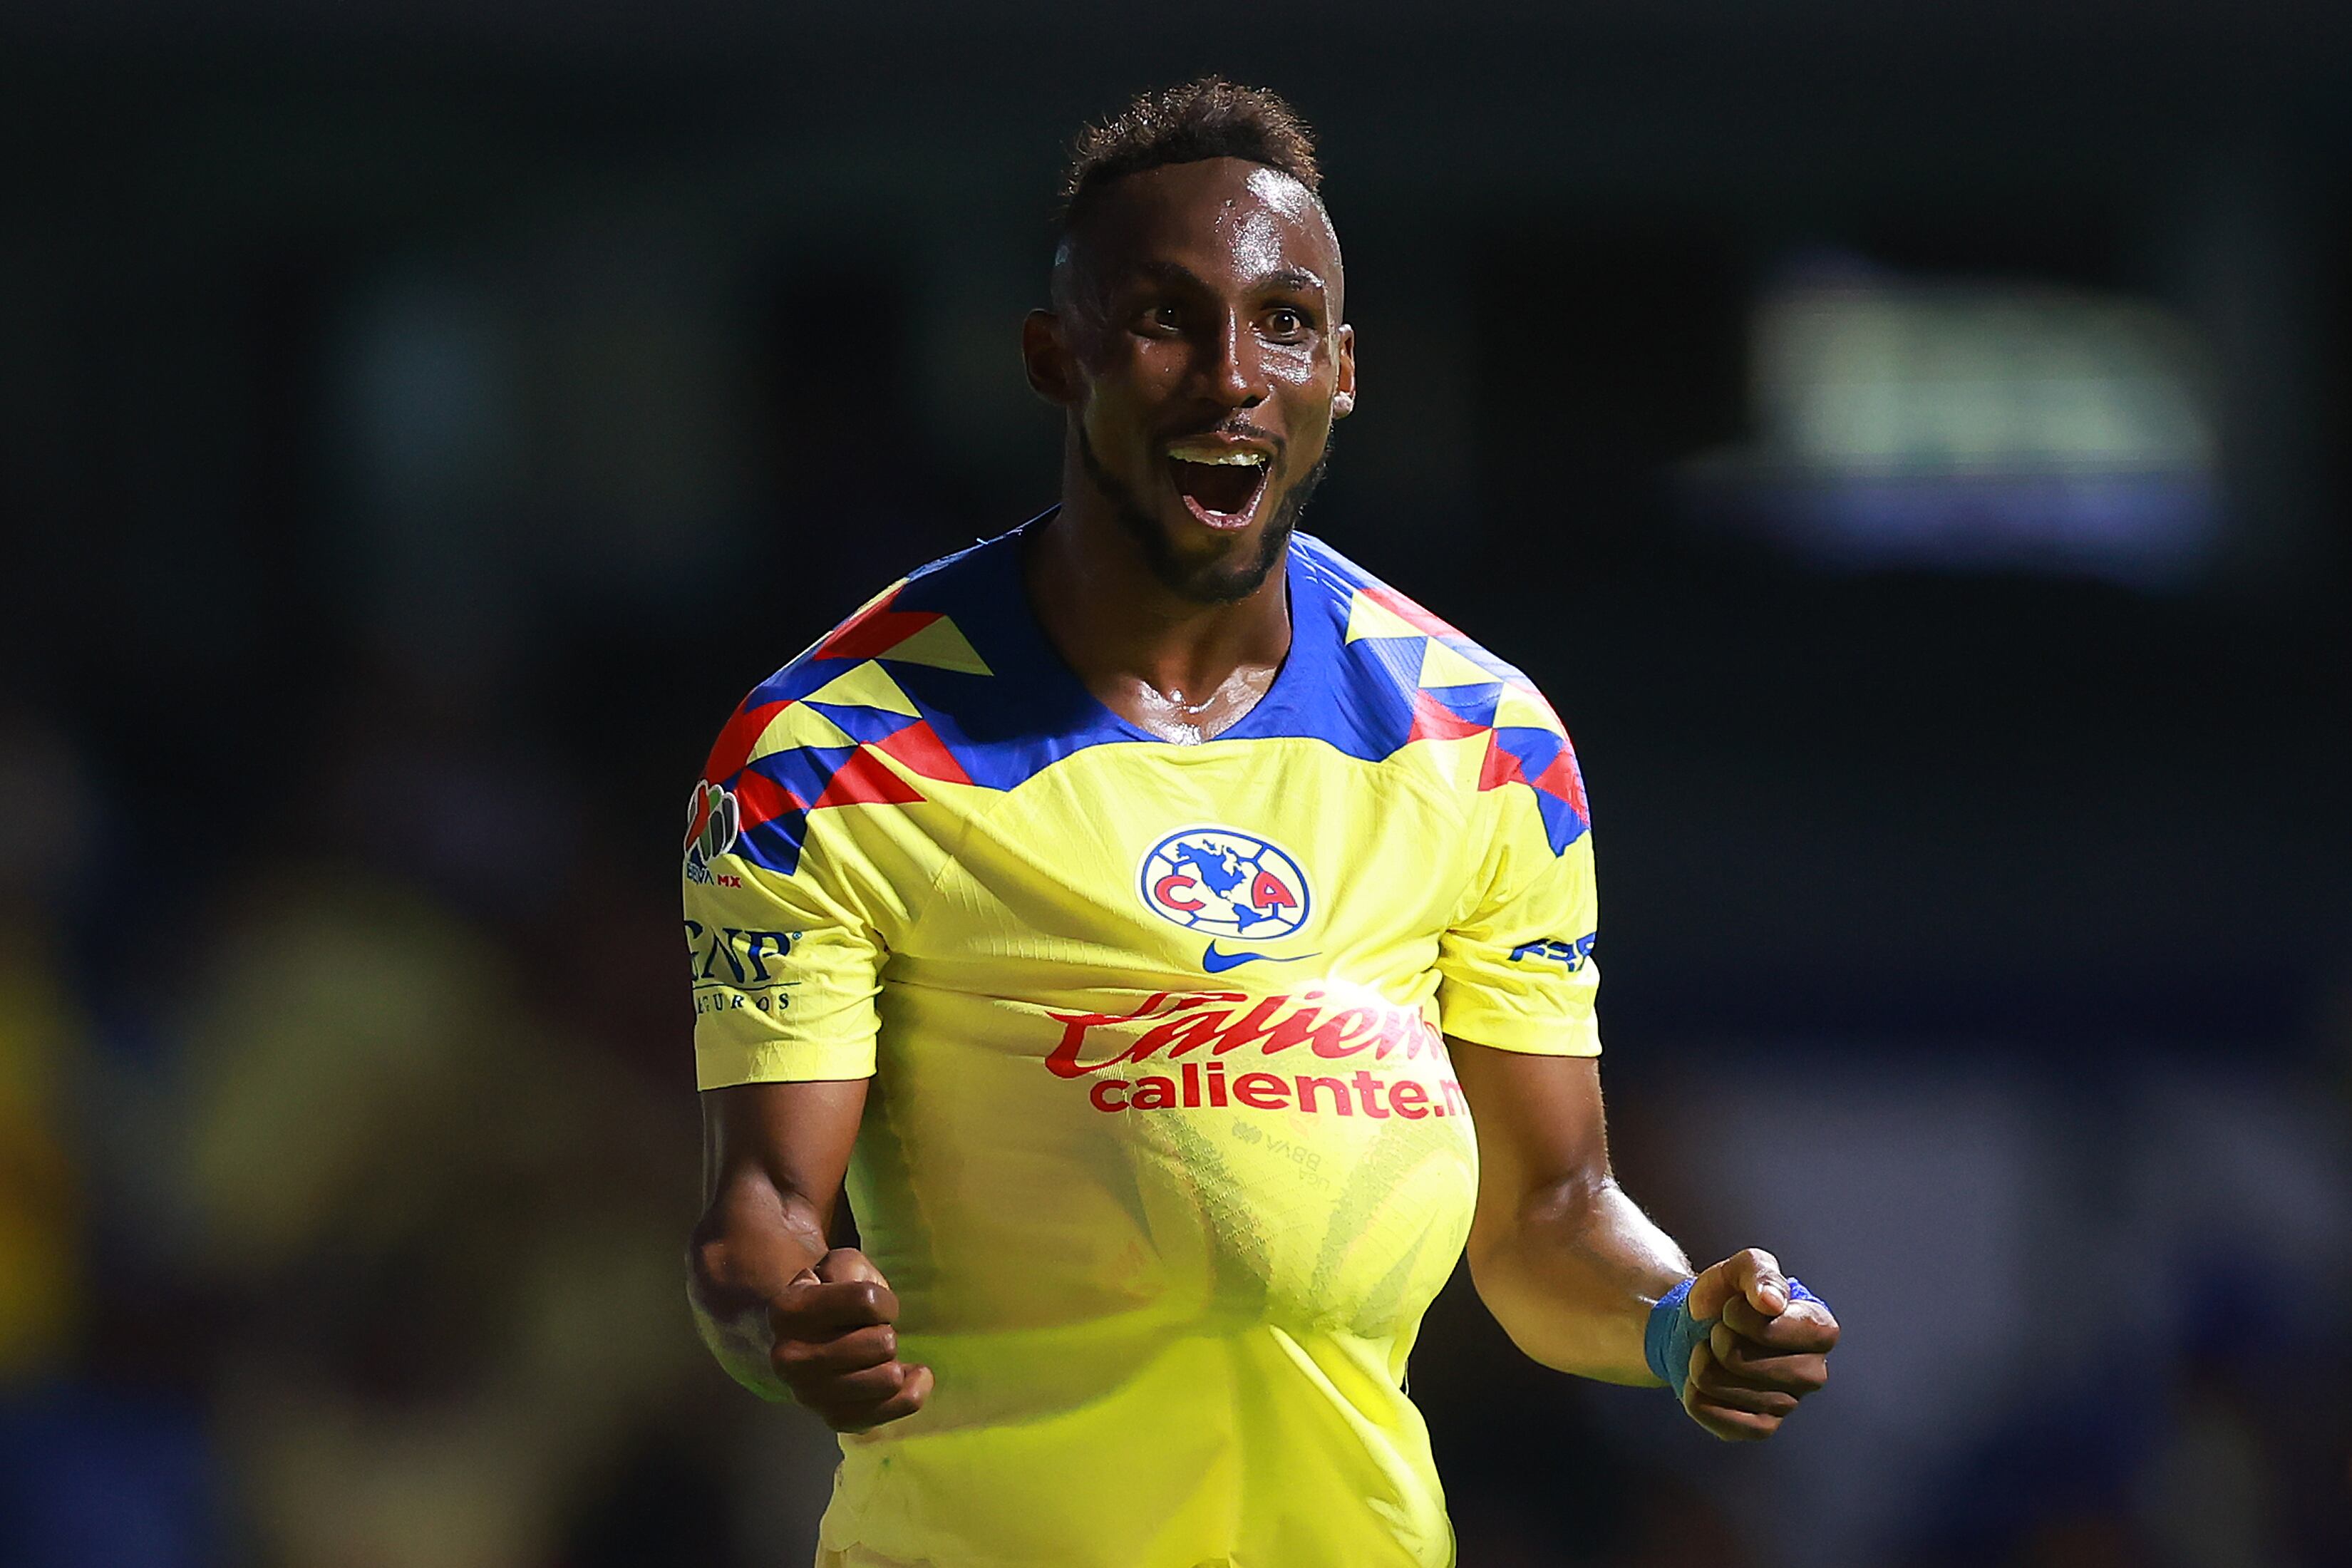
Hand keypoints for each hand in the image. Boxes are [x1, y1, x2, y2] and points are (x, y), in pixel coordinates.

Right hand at [769, 1247, 934, 1431]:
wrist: (807, 1336)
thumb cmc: (832, 1295)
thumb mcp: (839, 1266)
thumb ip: (853, 1271)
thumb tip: (872, 1306)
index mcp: (786, 1312)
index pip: (866, 1301)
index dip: (884, 1301)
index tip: (877, 1305)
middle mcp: (788, 1359)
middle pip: (882, 1343)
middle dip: (886, 1333)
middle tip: (871, 1333)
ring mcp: (808, 1394)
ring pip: (889, 1379)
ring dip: (893, 1363)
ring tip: (878, 1356)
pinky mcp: (833, 1419)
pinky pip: (891, 1409)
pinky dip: (910, 1393)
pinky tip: (912, 1376)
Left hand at [1680, 1247, 1837, 1441]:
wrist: (1697, 1328)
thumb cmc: (1728, 1297)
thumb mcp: (1741, 1269)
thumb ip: (1759, 1274)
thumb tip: (1771, 1302)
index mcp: (1820, 1330)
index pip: (1795, 1332)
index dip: (1752, 1319)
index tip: (1730, 1308)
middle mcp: (1812, 1372)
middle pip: (1747, 1362)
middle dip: (1718, 1339)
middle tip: (1718, 1330)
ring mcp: (1788, 1404)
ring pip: (1725, 1387)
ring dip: (1700, 1362)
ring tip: (1708, 1351)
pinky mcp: (1760, 1427)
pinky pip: (1715, 1415)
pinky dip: (1694, 1392)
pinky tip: (1700, 1380)